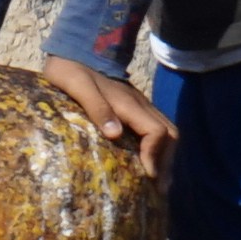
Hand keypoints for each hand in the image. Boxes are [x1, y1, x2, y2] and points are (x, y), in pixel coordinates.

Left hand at [41, 51, 173, 174]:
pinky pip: (154, 130)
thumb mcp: (78, 87)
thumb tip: (115, 134)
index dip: (154, 155)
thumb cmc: (71, 70)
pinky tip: (148, 164)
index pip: (156, 132)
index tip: (147, 176)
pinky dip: (157, 149)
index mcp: (129, 103)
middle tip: (159, 189)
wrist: (74, 50)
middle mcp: (140, 105)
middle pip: (169, 134)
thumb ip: (97, 108)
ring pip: (166, 132)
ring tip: (158, 182)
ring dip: (165, 157)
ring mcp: (139, 106)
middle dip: (166, 161)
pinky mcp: (134, 109)